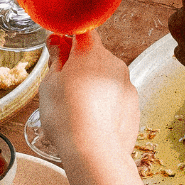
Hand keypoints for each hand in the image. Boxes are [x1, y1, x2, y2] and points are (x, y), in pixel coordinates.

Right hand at [35, 31, 140, 157]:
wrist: (95, 152)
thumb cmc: (67, 116)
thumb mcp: (50, 84)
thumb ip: (56, 60)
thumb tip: (57, 44)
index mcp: (92, 53)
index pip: (83, 32)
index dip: (69, 38)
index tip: (58, 47)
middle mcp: (114, 64)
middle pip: (96, 56)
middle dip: (80, 65)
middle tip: (62, 84)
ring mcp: (127, 85)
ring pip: (106, 77)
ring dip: (93, 85)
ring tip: (77, 109)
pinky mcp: (134, 105)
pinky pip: (116, 97)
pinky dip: (105, 103)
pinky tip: (92, 120)